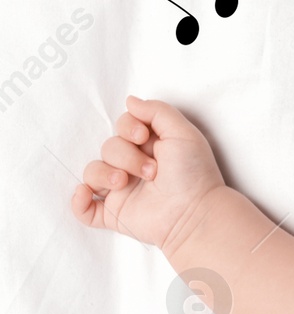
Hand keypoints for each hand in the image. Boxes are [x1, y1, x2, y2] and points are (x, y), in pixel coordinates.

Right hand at [71, 95, 226, 254]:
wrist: (195, 212)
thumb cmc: (194, 172)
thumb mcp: (183, 133)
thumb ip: (157, 111)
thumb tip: (130, 101)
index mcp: (149, 147)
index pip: (122, 126)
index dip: (127, 127)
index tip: (144, 137)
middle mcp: (133, 166)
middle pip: (108, 147)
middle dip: (125, 155)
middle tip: (152, 171)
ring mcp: (122, 190)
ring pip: (93, 171)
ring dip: (104, 173)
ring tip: (125, 183)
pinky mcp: (114, 213)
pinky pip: (83, 208)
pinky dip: (78, 201)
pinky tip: (85, 193)